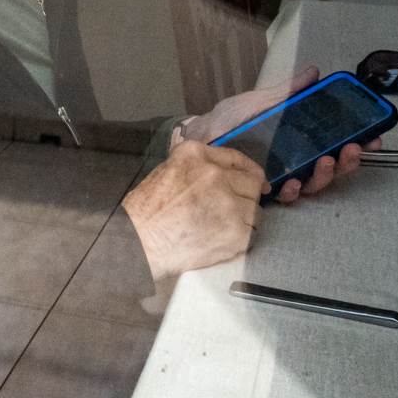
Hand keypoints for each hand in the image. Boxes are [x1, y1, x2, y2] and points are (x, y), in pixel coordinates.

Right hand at [122, 140, 266, 280]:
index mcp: (196, 156)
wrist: (139, 242)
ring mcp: (229, 204)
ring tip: (223, 227)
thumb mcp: (168, 169)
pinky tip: (222, 239)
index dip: (251, 171)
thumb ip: (198, 165)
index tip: (258, 180)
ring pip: (255, 210)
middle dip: (246, 197)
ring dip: (244, 219)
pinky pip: (252, 233)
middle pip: (252, 184)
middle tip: (233, 209)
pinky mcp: (235, 232)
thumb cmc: (146, 211)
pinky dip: (241, 238)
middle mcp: (216, 175)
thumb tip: (226, 172)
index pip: (237, 158)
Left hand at [176, 65, 382, 205]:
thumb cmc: (225, 121)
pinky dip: (291, 191)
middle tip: (353, 148)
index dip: (356, 143)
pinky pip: (283, 198)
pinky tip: (290, 183)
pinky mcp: (262, 193)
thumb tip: (313, 73)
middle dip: (347, 161)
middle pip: (330, 168)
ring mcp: (279, 179)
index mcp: (296, 140)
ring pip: (312, 185)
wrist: (196, 138)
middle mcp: (292, 162)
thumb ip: (286, 90)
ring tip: (325, 161)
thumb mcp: (258, 101)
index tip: (373, 137)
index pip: (333, 144)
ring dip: (324, 175)